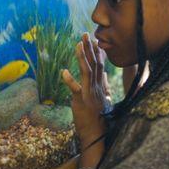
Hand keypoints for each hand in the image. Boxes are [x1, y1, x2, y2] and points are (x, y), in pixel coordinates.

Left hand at [62, 32, 111, 167]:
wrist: (97, 135)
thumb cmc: (100, 119)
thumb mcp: (105, 100)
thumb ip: (105, 86)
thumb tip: (105, 75)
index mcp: (101, 86)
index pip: (100, 65)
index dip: (97, 52)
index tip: (95, 40)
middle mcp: (97, 87)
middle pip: (94, 64)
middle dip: (89, 48)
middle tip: (85, 34)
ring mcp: (90, 93)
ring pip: (87, 71)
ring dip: (82, 57)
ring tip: (78, 44)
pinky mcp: (82, 101)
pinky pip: (75, 89)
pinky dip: (69, 80)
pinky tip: (63, 71)